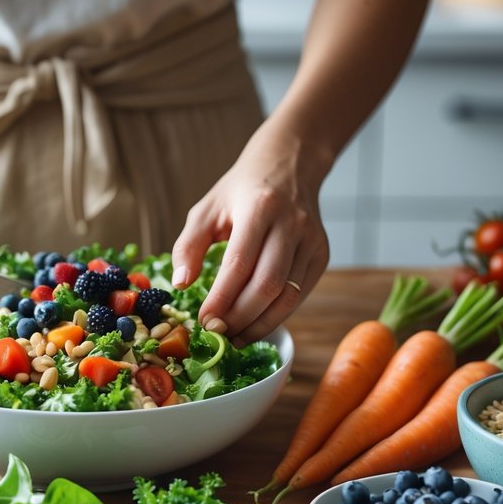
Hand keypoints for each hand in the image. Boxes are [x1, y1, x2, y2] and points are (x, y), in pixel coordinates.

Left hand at [171, 128, 330, 344]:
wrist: (288, 166)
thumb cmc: (240, 192)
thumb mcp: (206, 209)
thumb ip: (188, 246)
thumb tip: (180, 284)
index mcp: (259, 207)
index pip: (240, 264)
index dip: (222, 298)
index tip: (203, 320)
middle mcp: (291, 224)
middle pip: (268, 285)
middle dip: (240, 316)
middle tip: (217, 332)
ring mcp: (311, 241)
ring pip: (288, 296)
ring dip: (260, 324)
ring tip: (234, 337)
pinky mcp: (321, 255)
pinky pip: (300, 294)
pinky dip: (276, 316)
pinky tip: (254, 325)